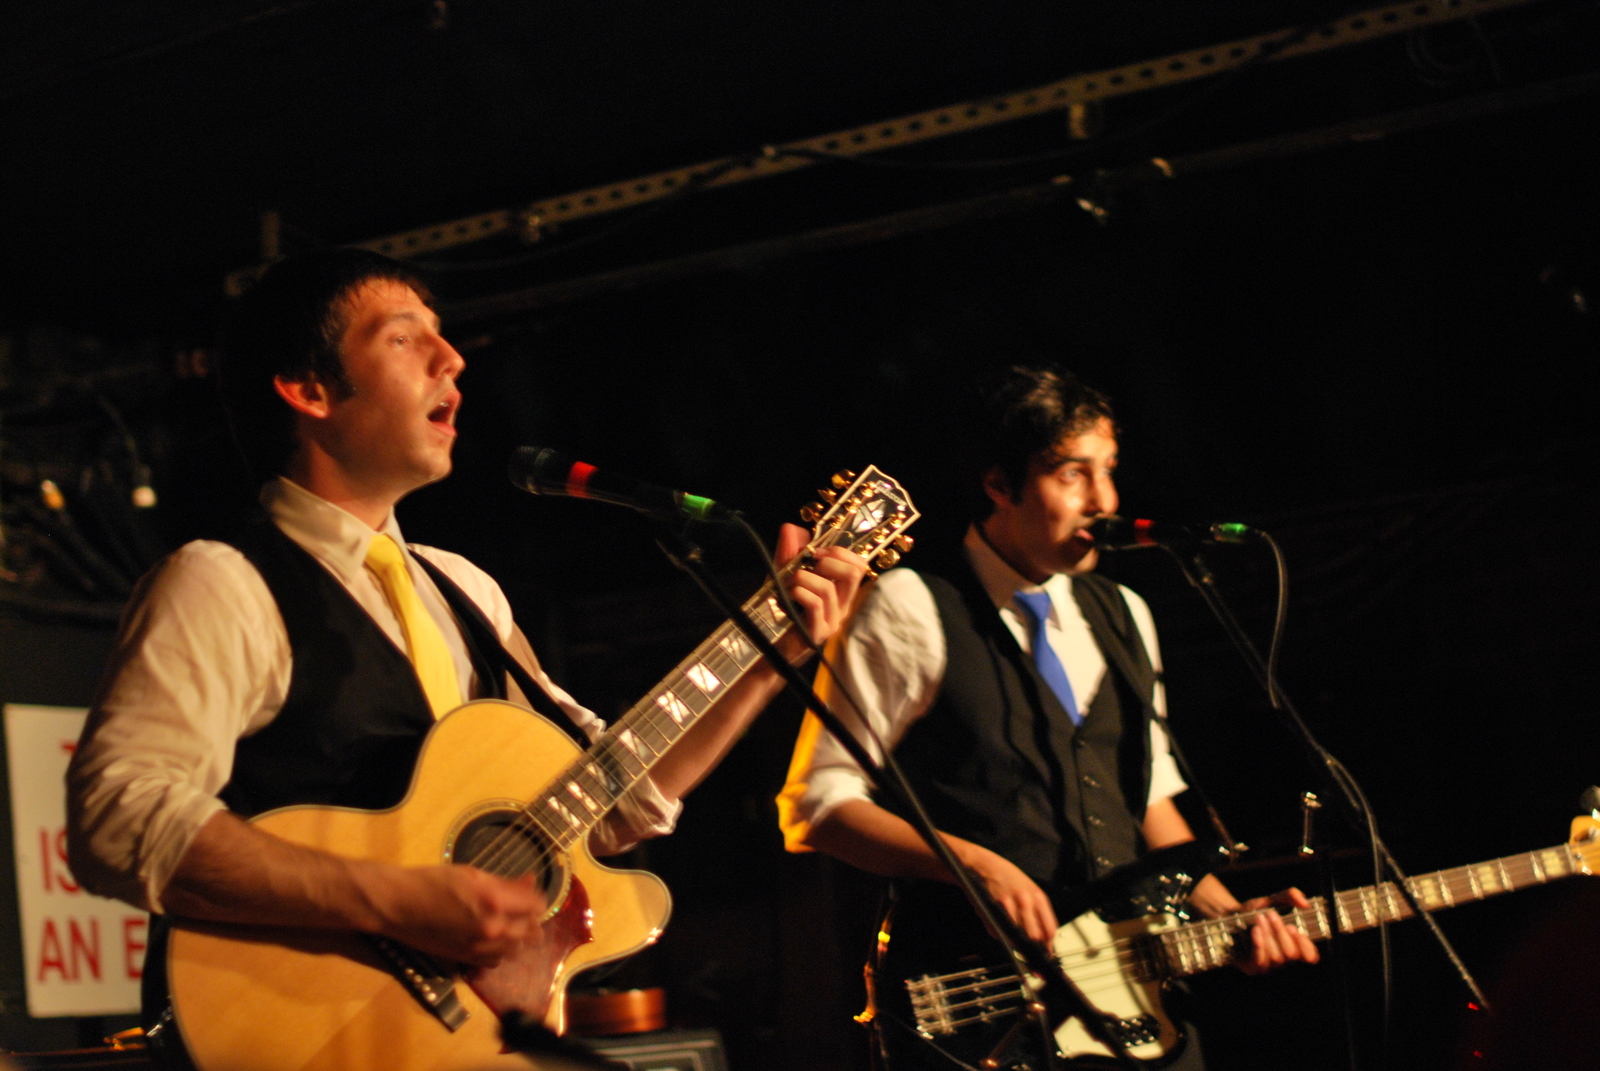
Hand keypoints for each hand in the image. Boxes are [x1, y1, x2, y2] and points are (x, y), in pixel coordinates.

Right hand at [372, 864, 546, 967]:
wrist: (398, 905)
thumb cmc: (432, 882)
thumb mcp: (472, 874)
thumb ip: (505, 883)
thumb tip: (529, 882)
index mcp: (495, 902)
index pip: (536, 906)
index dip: (535, 898)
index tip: (528, 893)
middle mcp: (492, 928)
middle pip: (531, 930)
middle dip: (530, 918)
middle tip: (520, 907)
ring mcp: (480, 948)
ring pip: (516, 949)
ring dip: (518, 937)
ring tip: (508, 922)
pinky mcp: (467, 960)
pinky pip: (496, 961)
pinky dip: (500, 951)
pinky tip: (492, 938)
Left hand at [774, 523, 867, 653]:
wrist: (770, 643)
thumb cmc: (782, 610)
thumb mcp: (784, 574)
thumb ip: (789, 551)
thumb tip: (792, 527)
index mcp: (841, 591)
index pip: (859, 565)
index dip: (840, 552)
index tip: (816, 552)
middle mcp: (842, 605)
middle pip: (853, 572)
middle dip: (827, 560)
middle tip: (806, 565)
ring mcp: (832, 620)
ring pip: (827, 588)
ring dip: (802, 578)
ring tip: (788, 584)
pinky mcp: (819, 632)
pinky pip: (814, 604)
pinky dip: (798, 592)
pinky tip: (787, 595)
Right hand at [954, 840, 1058, 944]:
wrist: (986, 865)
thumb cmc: (1009, 877)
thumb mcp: (1029, 890)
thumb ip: (1037, 911)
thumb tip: (1043, 936)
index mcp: (1038, 897)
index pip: (1050, 929)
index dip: (1048, 946)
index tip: (1046, 953)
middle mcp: (1026, 901)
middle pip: (1035, 936)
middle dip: (1032, 947)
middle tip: (1028, 951)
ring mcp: (1010, 904)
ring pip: (1017, 936)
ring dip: (1014, 942)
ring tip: (1011, 938)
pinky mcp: (994, 907)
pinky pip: (999, 930)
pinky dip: (998, 933)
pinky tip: (997, 925)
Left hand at [1233, 887, 1319, 974]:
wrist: (1229, 919)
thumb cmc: (1255, 912)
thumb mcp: (1272, 901)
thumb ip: (1290, 896)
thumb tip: (1305, 903)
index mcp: (1294, 947)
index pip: (1311, 956)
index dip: (1306, 946)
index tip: (1293, 928)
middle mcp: (1284, 960)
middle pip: (1291, 954)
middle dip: (1280, 932)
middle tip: (1270, 915)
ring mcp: (1269, 967)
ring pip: (1276, 957)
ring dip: (1267, 934)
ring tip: (1259, 917)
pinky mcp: (1252, 968)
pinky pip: (1260, 960)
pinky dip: (1259, 944)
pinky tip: (1255, 930)